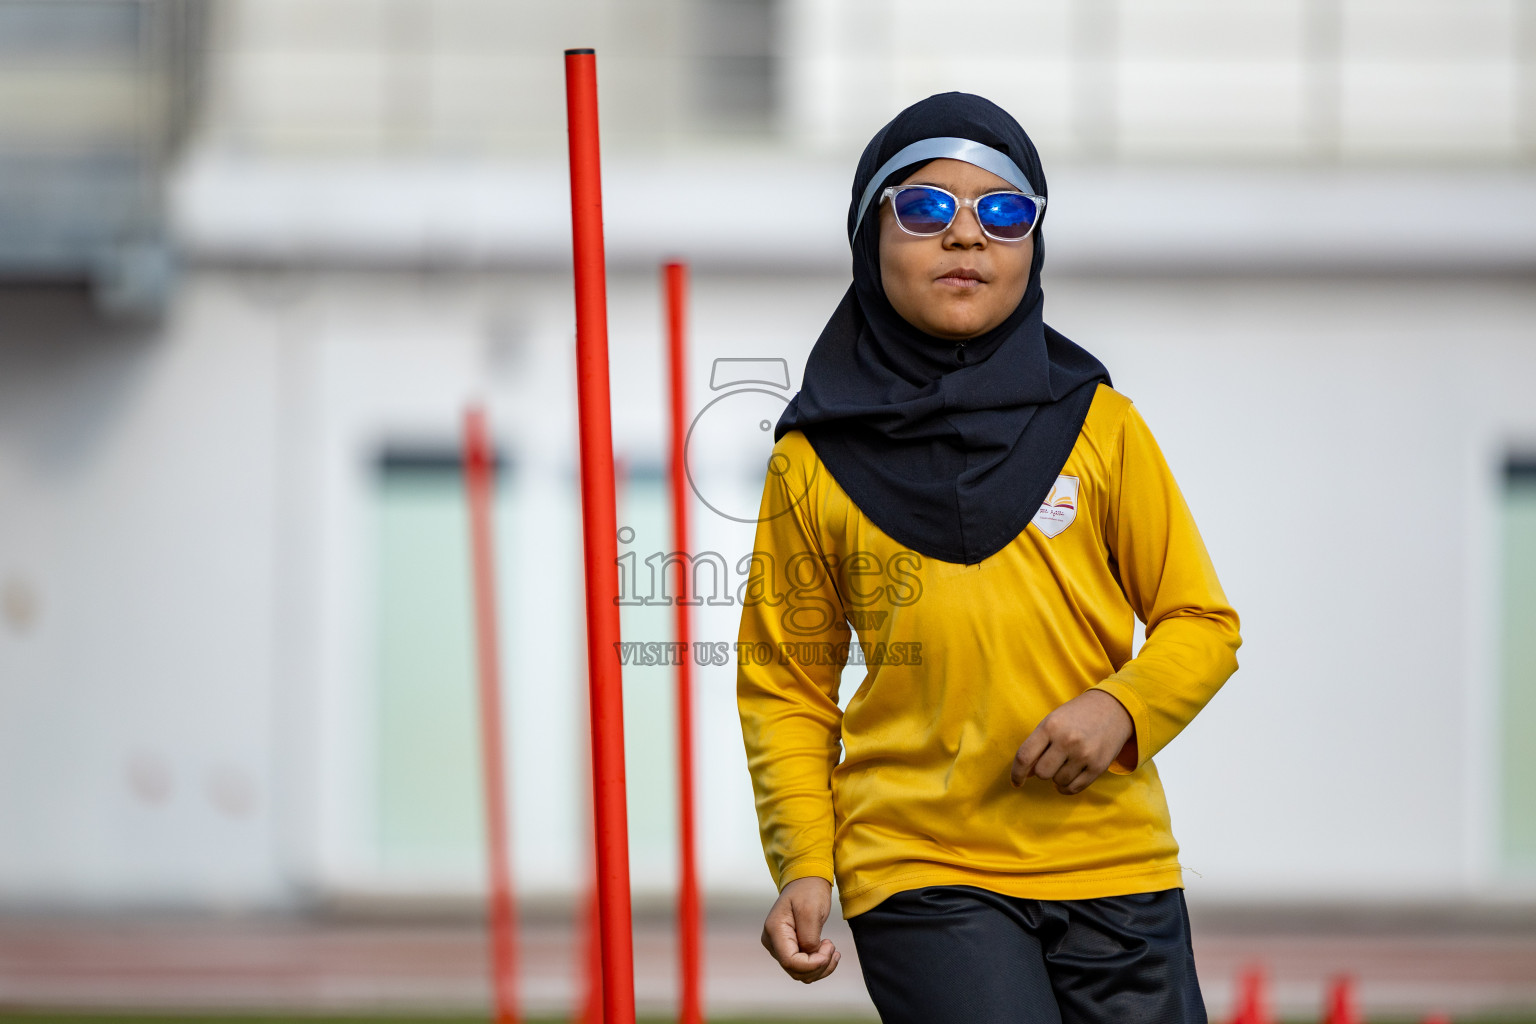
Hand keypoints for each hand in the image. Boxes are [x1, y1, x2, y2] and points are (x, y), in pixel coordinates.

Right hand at [760, 875, 839, 982]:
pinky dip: (818, 965)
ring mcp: (779, 946)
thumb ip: (809, 937)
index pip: (790, 962)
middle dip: (818, 966)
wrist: (806, 881)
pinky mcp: (788, 948)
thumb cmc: (808, 891)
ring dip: (820, 967)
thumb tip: (810, 957)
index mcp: (774, 930)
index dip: (812, 964)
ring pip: (800, 972)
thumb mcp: (811, 911)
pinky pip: (803, 966)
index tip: (829, 947)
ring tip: (833, 950)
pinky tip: (829, 953)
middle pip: (795, 970)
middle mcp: (772, 942)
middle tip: (832, 947)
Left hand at [1011, 689, 1135, 794]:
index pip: (1025, 756)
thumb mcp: (1053, 721)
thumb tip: (1025, 774)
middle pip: (1041, 773)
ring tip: (1065, 763)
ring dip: (1057, 777)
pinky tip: (1068, 777)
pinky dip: (1067, 787)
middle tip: (1050, 762)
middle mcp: (1067, 740)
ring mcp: (1084, 754)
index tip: (1016, 782)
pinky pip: (1074, 788)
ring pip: (1058, 782)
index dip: (1016, 773)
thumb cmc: (1077, 716)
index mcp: (1050, 726)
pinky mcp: (1098, 766)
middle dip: (1042, 772)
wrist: (1114, 709)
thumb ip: (1037, 745)